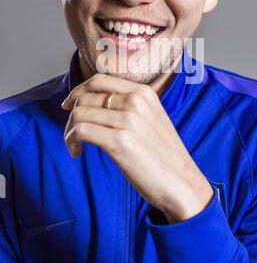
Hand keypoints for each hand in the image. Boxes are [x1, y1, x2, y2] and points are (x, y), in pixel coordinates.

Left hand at [61, 73, 213, 223]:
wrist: (182, 183)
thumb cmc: (164, 156)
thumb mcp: (152, 119)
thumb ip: (129, 106)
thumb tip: (94, 104)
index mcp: (144, 93)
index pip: (100, 79)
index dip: (78, 90)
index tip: (69, 104)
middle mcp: (136, 101)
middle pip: (86, 97)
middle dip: (72, 115)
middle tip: (73, 134)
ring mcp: (128, 120)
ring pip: (80, 114)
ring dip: (69, 131)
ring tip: (75, 145)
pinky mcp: (120, 142)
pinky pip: (81, 131)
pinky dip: (71, 141)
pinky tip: (77, 152)